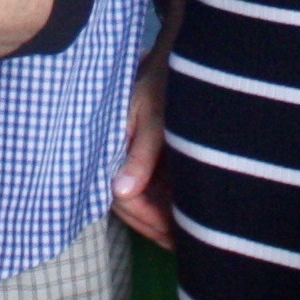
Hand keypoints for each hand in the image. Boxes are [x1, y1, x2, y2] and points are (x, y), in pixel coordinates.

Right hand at [110, 51, 173, 247]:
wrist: (179, 54)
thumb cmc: (166, 80)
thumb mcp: (157, 115)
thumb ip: (142, 154)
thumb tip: (120, 191)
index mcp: (114, 143)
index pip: (124, 194)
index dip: (147, 217)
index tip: (171, 235)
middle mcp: (120, 151)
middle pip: (129, 201)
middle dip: (154, 225)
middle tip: (180, 245)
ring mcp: (133, 152)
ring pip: (141, 196)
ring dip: (160, 217)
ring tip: (185, 237)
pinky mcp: (147, 150)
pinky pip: (151, 184)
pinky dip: (165, 201)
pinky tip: (184, 215)